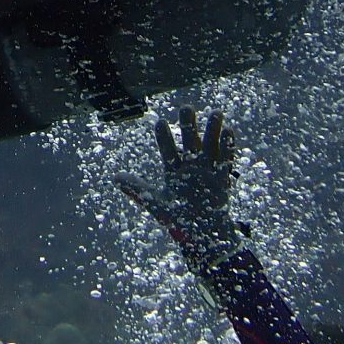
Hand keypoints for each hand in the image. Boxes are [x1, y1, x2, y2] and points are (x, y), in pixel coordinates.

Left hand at [117, 108, 243, 271]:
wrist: (202, 236)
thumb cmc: (178, 219)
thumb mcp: (156, 203)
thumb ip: (138, 190)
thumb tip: (114, 177)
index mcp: (174, 170)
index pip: (167, 151)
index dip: (163, 138)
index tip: (159, 122)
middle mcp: (191, 166)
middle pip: (190, 142)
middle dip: (189, 126)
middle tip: (186, 108)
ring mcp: (207, 171)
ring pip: (210, 147)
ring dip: (213, 130)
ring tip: (216, 112)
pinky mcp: (222, 180)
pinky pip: (225, 161)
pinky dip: (228, 147)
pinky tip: (229, 132)